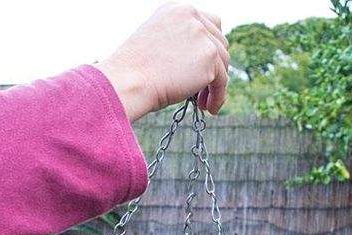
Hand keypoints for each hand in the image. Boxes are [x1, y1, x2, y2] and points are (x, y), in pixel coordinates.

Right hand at [96, 2, 228, 120]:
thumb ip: (179, 45)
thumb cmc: (134, 73)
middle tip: (201, 90)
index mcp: (176, 10)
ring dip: (215, 84)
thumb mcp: (156, 46)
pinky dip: (218, 96)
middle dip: (213, 67)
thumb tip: (198, 63)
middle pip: (219, 42)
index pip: (208, 24)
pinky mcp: (209, 57)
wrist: (128, 82)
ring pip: (223, 62)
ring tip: (202, 102)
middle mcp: (192, 16)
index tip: (202, 69)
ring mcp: (202, 35)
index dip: (208, 48)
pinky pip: (223, 80)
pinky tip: (209, 109)